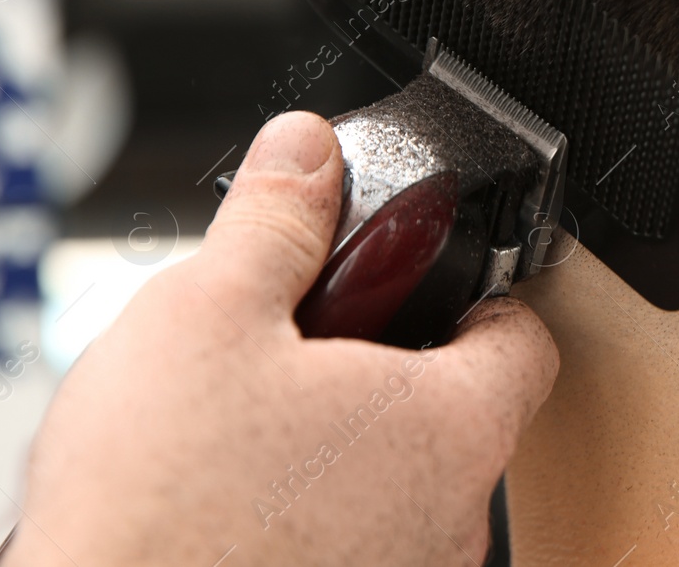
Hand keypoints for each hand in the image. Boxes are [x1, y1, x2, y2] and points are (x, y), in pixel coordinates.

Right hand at [1, 112, 558, 566]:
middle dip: (384, 371)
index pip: (523, 336)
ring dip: (344, 452)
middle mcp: (455, 518)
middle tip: (305, 356)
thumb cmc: (154, 513)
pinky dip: (315, 521)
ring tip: (252, 437)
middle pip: (454, 410)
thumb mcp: (205, 316)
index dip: (476, 293)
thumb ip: (276, 221)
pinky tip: (236, 507)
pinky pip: (359, 547)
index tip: (426, 286)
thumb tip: (308, 150)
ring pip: (400, 485)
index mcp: (450, 425)